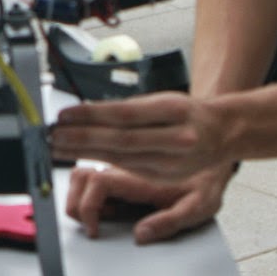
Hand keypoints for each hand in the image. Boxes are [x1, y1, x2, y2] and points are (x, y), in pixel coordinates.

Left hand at [51, 92, 239, 183]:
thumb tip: (88, 112)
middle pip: (121, 140)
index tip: (65, 115)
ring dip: (85, 152)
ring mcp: (171, 161)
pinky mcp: (164, 175)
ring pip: (122, 157)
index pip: (125, 115)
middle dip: (83, 138)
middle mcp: (176, 138)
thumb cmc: (187, 112)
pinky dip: (101, 160)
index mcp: (175, 110)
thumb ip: (130, 109)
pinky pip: (127, 167)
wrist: (222, 133)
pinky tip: (81, 155)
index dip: (92, 116)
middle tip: (54, 134)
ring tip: (59, 145)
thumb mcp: (164, 100)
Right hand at [64, 164, 232, 243]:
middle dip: (74, 202)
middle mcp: (126, 167)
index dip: (87, 207)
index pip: (98, 183)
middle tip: (86, 224)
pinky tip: (103, 207)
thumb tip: (141, 235)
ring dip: (78, 194)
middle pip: (80, 176)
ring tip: (93, 216)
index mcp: (141, 175)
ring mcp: (121, 167)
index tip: (94, 228)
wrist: (213, 151)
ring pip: (82, 173)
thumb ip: (169, 221)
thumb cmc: (207, 182)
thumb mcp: (198, 206)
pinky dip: (87, 191)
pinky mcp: (122, 169)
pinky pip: (93, 174)